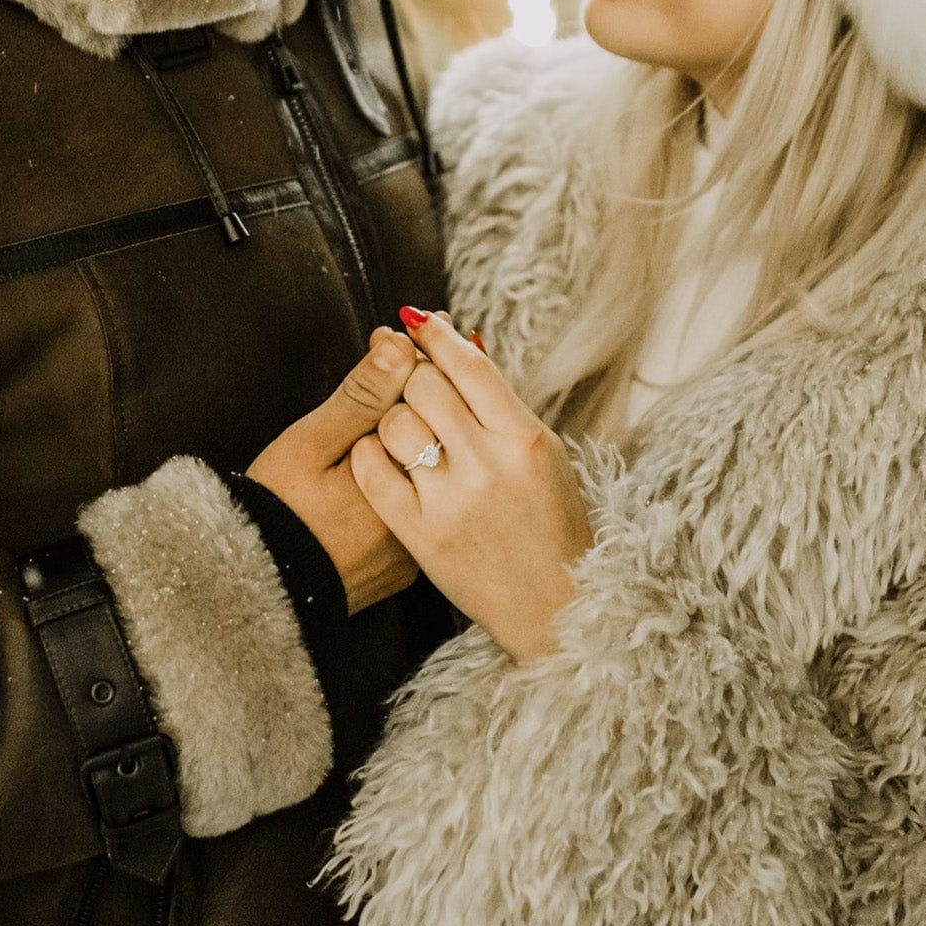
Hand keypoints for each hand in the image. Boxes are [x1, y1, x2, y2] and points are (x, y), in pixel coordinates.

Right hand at [244, 327, 424, 615]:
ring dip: (416, 439)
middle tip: (399, 352)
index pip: (429, 409)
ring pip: (428, 477)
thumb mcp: (310, 444)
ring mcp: (414, 549)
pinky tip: (382, 464)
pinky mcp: (404, 568)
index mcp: (403, 486)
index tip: (400, 335)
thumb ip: (361, 397)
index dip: (417, 364)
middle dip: (422, 396)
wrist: (252, 590)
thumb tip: (400, 346)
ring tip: (386, 406)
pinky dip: (407, 482)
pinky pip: (418, 511)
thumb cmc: (275, 512)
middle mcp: (421, 521)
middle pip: (437, 442)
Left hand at [349, 308, 595, 664]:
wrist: (553, 605)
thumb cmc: (551, 520)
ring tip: (407, 432)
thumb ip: (500, 401)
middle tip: (413, 385)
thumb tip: (458, 341)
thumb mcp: (543, 453)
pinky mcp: (422, 537)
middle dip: (413, 377)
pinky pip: (373, 473)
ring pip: (394, 424)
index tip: (415, 320)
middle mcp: (489, 466)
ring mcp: (453, 502)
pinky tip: (384, 457)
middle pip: (424, 385)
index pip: (469, 365)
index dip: (436, 335)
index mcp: (524, 439)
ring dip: (393, 419)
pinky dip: (372, 455)